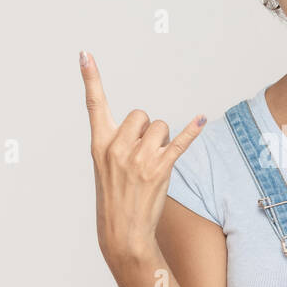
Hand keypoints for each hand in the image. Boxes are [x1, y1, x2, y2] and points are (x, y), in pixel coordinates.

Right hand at [80, 50, 205, 263]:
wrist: (122, 232)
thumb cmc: (115, 198)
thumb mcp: (105, 167)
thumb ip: (117, 142)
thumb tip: (143, 124)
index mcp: (100, 144)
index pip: (94, 105)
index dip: (90, 78)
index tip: (85, 54)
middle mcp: (117, 148)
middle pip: (141, 114)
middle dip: (146, 129)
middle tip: (142, 155)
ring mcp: (139, 158)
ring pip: (160, 126)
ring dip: (163, 140)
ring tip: (154, 164)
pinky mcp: (160, 169)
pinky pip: (180, 142)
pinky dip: (193, 130)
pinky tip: (201, 119)